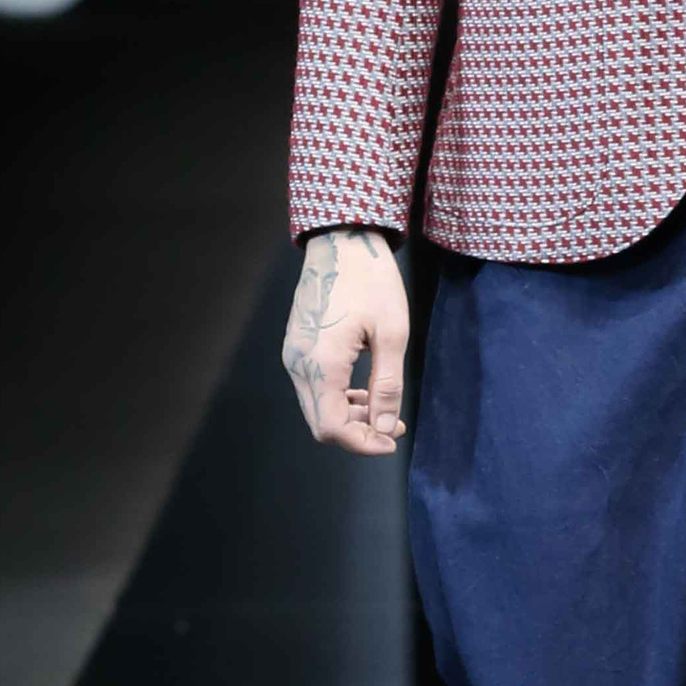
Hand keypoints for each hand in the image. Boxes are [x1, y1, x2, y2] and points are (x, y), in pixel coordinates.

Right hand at [282, 228, 407, 456]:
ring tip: (384, 408)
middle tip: (393, 426)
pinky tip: (364, 389)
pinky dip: (337, 397)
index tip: (391, 440)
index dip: (362, 443)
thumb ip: (387, 386)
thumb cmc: (371, 281)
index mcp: (322, 364)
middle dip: (358, 432)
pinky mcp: (296, 347)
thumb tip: (383, 426)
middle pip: (321, 423)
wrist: (343, 242)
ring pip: (316, 407)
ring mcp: (293, 355)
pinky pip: (312, 387)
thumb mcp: (392, 334)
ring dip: (349, 416)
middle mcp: (298, 364)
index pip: (333, 428)